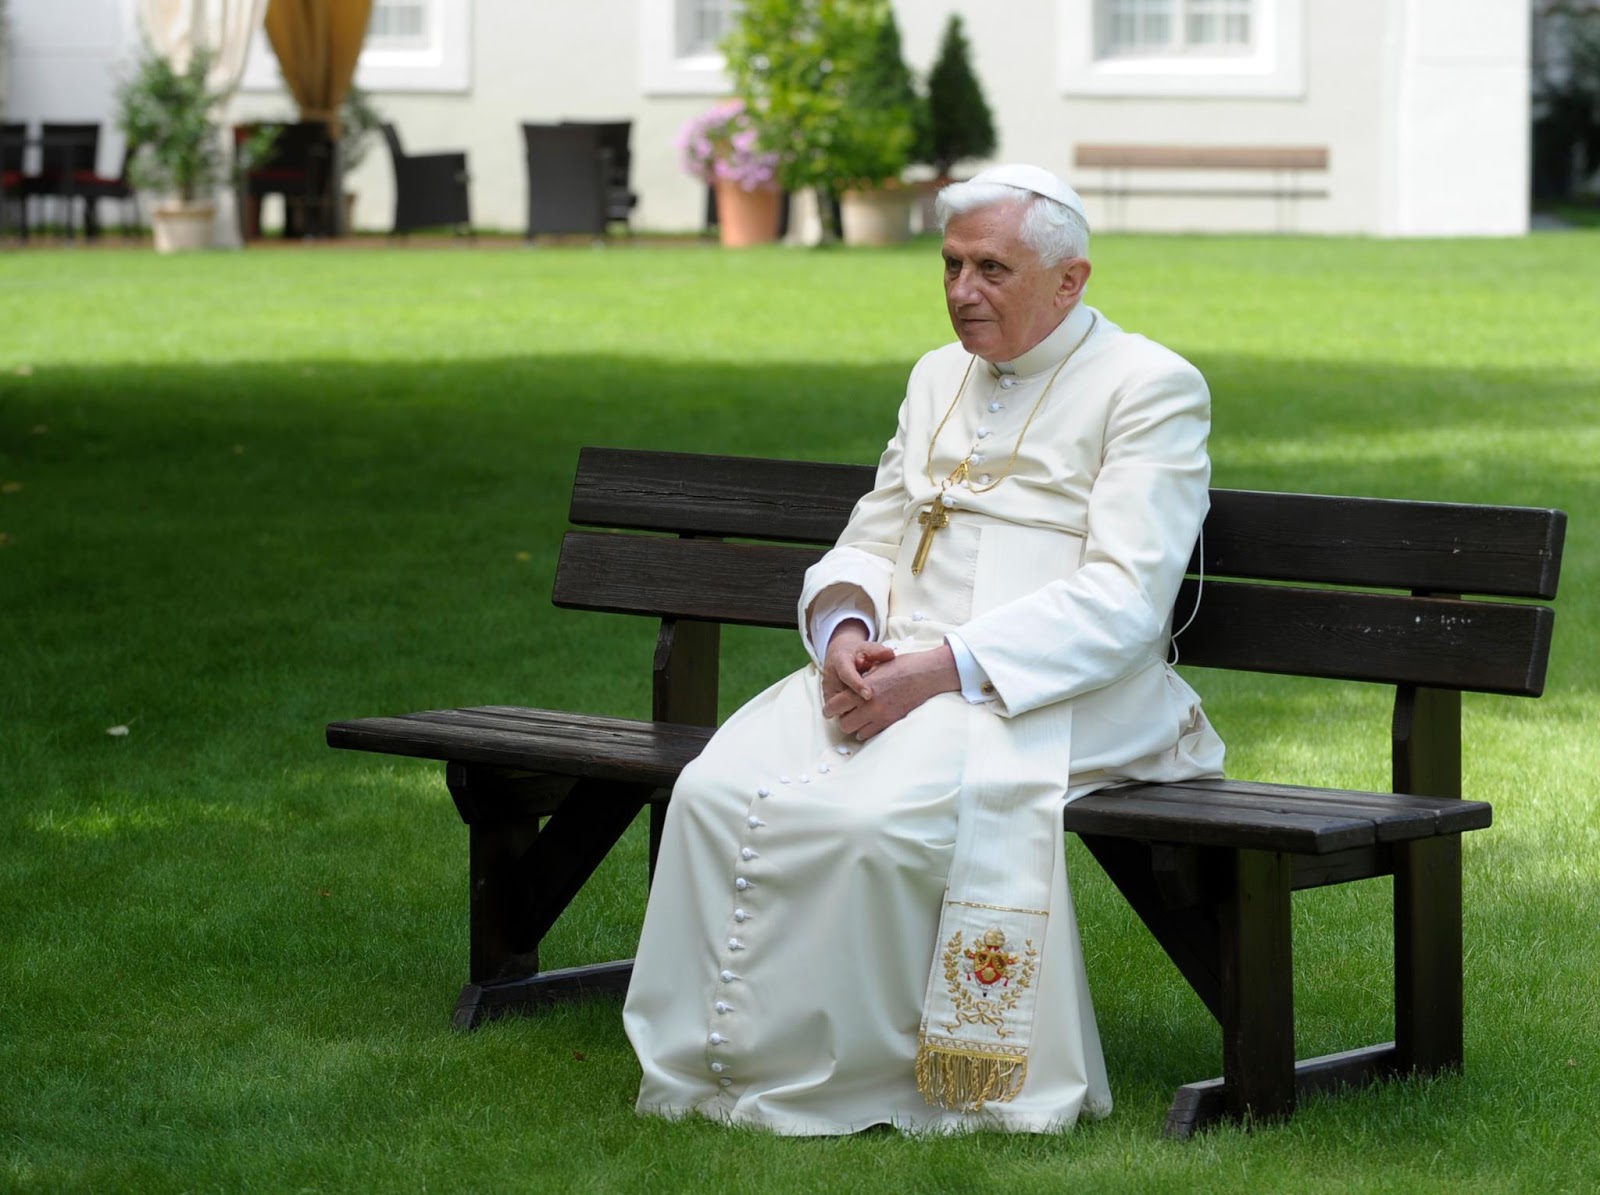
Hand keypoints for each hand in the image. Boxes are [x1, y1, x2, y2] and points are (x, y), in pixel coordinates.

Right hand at [821, 620, 894, 709]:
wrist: (841, 655)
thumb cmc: (857, 653)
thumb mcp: (867, 648)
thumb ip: (878, 651)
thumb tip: (891, 654)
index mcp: (840, 660)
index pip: (846, 674)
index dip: (857, 685)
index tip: (869, 695)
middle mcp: (830, 675)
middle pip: (840, 694)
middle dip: (855, 703)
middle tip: (873, 710)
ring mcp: (827, 688)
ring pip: (837, 706)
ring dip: (851, 710)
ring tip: (869, 714)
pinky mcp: (827, 698)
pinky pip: (837, 710)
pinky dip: (849, 714)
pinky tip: (863, 715)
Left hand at [823, 642, 960, 740]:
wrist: (925, 675)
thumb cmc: (902, 666)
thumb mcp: (876, 668)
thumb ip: (862, 681)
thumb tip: (852, 689)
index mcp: (863, 689)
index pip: (836, 706)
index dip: (829, 709)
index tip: (829, 711)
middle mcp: (870, 705)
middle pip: (844, 724)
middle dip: (842, 719)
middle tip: (845, 714)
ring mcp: (881, 716)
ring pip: (857, 733)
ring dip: (855, 726)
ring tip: (859, 719)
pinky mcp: (891, 722)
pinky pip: (871, 734)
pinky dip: (867, 731)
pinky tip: (870, 722)